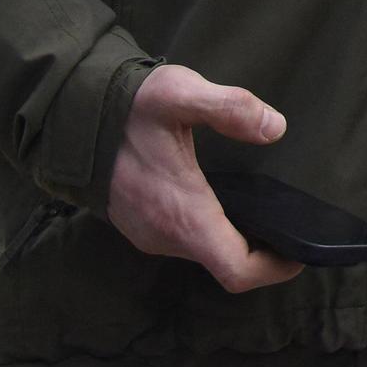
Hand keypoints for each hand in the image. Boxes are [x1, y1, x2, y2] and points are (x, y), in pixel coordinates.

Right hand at [105, 64, 301, 292]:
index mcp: (183, 216)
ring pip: (203, 253)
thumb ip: (229, 107)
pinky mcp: (138, 224)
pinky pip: (183, 240)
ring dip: (234, 241)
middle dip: (260, 253)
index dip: (275, 269)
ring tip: (261, 211)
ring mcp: (148, 234)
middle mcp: (165, 236)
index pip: (237, 271)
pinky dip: (210, 230)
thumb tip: (274, 126)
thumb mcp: (180, 94)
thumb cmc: (125, 107)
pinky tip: (221, 201)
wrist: (66, 114)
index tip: (299, 252)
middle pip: (225, 265)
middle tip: (287, 225)